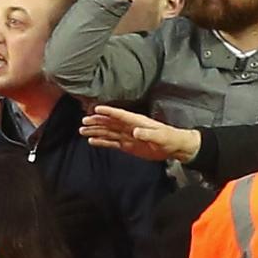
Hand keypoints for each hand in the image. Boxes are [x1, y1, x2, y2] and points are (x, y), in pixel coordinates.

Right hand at [80, 103, 200, 163]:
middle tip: (84, 121)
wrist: (175, 147)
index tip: (96, 109)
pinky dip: (101, 141)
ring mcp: (127, 136)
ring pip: (108, 132)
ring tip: (82, 130)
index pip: (120, 115)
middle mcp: (130, 127)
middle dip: (97, 121)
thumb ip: (148, 133)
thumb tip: (135, 131)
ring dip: (96, 130)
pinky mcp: (127, 145)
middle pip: (110, 123)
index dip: (108, 112)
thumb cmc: (170, 139)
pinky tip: (92, 141)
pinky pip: (111, 142)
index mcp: (137, 121)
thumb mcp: (161, 136)